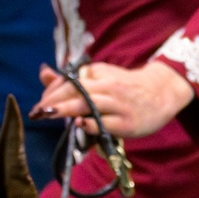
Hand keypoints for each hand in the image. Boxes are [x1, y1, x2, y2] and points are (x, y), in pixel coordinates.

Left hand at [33, 61, 193, 139]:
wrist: (162, 93)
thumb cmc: (126, 87)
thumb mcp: (100, 77)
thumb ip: (71, 79)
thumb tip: (43, 72)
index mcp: (98, 74)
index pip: (70, 80)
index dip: (52, 91)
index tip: (40, 103)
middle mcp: (107, 87)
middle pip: (76, 91)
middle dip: (53, 100)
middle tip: (36, 111)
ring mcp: (118, 105)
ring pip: (88, 104)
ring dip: (66, 109)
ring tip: (48, 114)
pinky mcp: (126, 123)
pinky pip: (105, 123)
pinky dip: (91, 124)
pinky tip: (79, 125)